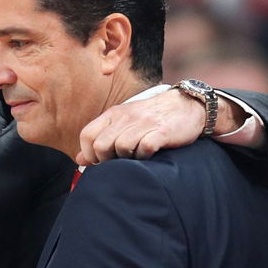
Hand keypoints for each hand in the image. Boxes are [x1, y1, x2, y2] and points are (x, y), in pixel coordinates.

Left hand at [77, 90, 244, 165]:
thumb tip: (80, 160)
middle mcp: (125, 118)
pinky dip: (144, 156)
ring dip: (127, 158)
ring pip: (120, 147)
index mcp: (113, 115)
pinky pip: (144, 148)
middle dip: (107, 160)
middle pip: (101, 145)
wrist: (187, 106)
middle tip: (120, 162)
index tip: (100, 162)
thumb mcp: (123, 124)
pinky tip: (150, 154)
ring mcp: (143, 124)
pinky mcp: (160, 132)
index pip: (86, 135)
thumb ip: (101, 138)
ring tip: (136, 156)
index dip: (89, 154)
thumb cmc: (152, 119)